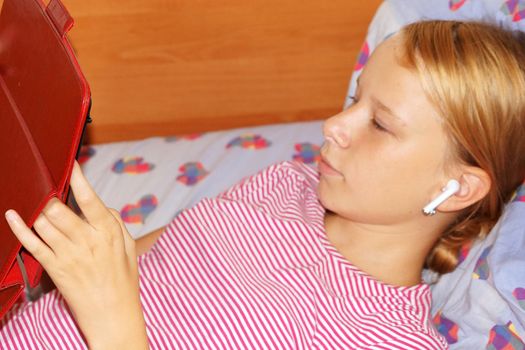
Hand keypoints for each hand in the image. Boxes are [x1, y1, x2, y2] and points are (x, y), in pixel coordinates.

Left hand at [4, 161, 147, 348]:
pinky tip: (13, 216)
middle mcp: (86, 241)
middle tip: (51, 191)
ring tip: (39, 204)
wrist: (112, 314)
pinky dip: (19, 228)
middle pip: (58, 210)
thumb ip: (115, 222)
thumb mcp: (129, 247)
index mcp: (108, 233)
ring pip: (43, 223)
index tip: (73, 165)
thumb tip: (99, 205)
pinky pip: (31, 245)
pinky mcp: (53, 269)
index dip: (79, 180)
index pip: (90, 200)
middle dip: (52, 197)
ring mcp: (67, 255)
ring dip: (39, 211)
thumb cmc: (123, 279)